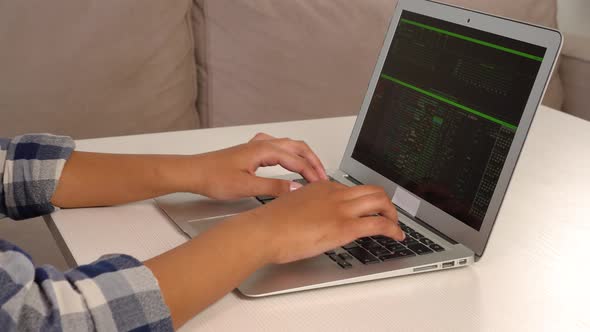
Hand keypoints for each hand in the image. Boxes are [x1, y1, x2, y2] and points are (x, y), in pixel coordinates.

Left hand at [185, 133, 328, 199]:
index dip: (312, 172)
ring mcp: (256, 146)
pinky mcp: (251, 152)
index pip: (297, 159)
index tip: (321, 184)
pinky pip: (278, 147)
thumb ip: (273, 188)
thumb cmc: (213, 177)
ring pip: (289, 145)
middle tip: (323, 175)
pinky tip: (287, 160)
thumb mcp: (246, 187)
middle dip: (313, 160)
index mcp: (263, 150)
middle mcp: (262, 144)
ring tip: (312, 169)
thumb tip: (296, 188)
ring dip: (303, 156)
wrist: (193, 172)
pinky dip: (290, 153)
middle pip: (297, 147)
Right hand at [234, 181, 404, 263]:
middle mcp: (335, 194)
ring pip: (380, 202)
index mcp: (321, 187)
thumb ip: (309, 208)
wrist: (263, 231)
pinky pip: (379, 224)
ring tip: (395, 225)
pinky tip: (397, 235)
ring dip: (392, 214)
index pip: (351, 189)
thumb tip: (315, 218)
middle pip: (372, 190)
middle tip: (388, 214)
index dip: (364, 201)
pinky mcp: (345, 227)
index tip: (367, 209)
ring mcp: (341, 209)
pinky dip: (393, 229)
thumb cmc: (270, 223)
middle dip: (385, 203)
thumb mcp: (293, 207)